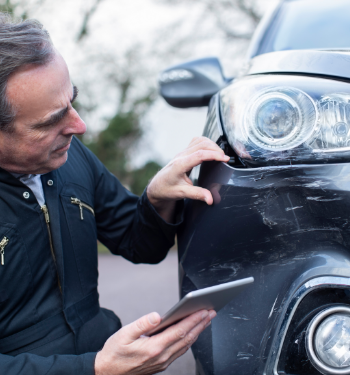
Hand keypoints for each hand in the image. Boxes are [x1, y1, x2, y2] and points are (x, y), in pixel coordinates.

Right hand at [94, 309, 215, 374]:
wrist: (107, 373)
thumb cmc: (114, 353)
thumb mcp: (124, 334)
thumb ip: (142, 324)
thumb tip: (157, 316)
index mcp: (153, 348)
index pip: (179, 331)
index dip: (193, 320)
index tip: (203, 311)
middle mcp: (161, 357)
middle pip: (186, 338)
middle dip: (200, 324)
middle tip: (211, 313)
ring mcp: (162, 362)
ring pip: (185, 346)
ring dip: (197, 332)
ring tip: (205, 320)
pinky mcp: (161, 364)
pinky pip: (180, 351)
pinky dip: (189, 340)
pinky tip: (192, 333)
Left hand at [147, 136, 228, 221]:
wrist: (156, 187)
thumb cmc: (166, 189)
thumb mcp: (181, 194)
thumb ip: (197, 195)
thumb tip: (210, 199)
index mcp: (180, 165)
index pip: (200, 154)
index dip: (214, 155)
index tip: (225, 159)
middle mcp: (181, 156)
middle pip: (201, 144)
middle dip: (216, 149)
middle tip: (225, 159)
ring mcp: (182, 153)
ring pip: (199, 141)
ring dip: (212, 145)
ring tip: (220, 155)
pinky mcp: (184, 153)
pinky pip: (196, 142)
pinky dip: (206, 144)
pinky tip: (211, 151)